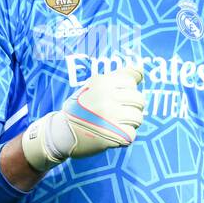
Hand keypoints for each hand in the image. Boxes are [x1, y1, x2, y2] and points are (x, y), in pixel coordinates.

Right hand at [21, 65, 144, 171]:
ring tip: (115, 124)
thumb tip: (141, 66)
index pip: (131, 83)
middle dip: (131, 107)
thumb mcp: (95, 85)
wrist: (62, 133)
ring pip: (138, 118)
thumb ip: (119, 75)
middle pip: (139, 100)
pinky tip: (112, 134)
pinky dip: (124, 136)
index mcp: (102, 83)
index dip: (126, 91)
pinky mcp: (112, 136)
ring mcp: (110, 118)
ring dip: (129, 122)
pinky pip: (132, 134)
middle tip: (116, 113)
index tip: (115, 98)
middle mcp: (106, 98)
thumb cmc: (81, 107)